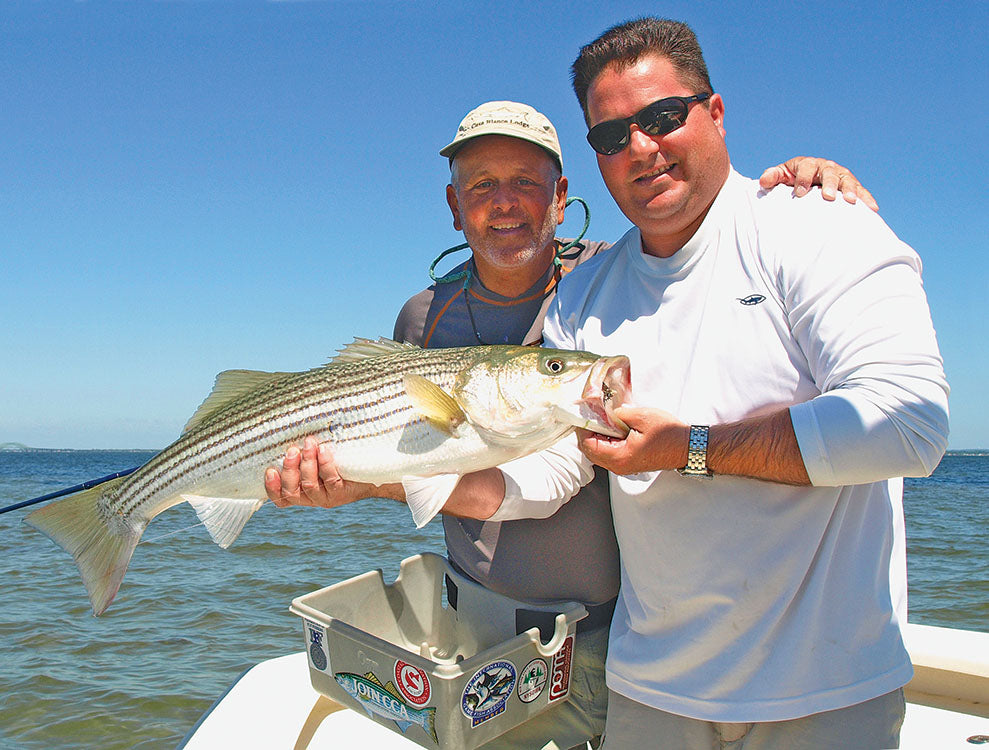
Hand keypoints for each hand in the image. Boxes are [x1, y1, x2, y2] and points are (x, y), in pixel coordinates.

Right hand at [264, 437, 390, 507]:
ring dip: (307, 463)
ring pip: (309, 485)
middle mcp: (312, 497)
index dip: (272, 487)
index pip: (281, 498)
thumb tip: (290, 425)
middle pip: (291, 492)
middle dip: (289, 470)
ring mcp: (327, 497)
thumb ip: (303, 450)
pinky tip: (324, 450)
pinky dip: (325, 464)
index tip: (270, 469)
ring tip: (310, 444)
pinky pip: (331, 481)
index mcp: (302, 491)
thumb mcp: (318, 455)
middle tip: (292, 451)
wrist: (370, 469)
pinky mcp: (342, 493)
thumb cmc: (339, 457)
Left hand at [576, 406, 689, 475]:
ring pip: (599, 453)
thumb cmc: (669, 434)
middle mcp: (619, 466)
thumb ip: (618, 413)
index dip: (583, 428)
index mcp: (619, 457)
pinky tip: (613, 428)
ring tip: (603, 419)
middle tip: (592, 415)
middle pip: (591, 451)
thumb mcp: (641, 416)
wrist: (687, 447)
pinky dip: (607, 441)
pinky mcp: (630, 463)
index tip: (584, 414)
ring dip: (598, 436)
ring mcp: (624, 467)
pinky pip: (610, 453)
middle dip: (588, 432)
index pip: (588, 445)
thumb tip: (604, 412)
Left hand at [759, 157, 878, 211]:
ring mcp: (840, 176)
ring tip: (851, 202)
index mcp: (807, 164)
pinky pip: (861, 191)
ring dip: (850, 190)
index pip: (806, 167)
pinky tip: (873, 209)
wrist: (805, 183)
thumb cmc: (790, 180)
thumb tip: (763, 180)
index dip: (803, 179)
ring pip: (847, 180)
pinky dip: (866, 198)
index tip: (800, 193)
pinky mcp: (850, 186)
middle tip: (828, 197)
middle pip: (830, 173)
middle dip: (829, 184)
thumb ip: (772, 176)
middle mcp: (826, 167)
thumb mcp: (779, 177)